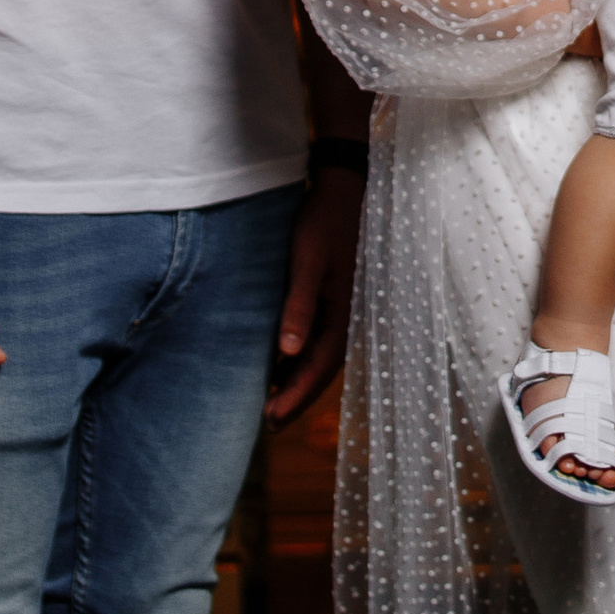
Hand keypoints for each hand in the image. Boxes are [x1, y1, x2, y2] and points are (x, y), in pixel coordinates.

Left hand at [269, 164, 361, 426]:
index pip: (318, 369)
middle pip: (321, 370)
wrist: (342, 191)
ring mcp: (342, 309)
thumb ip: (299, 306)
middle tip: (269, 423)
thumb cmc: (321, 224)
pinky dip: (300, 358)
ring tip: (272, 400)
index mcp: (342, 314)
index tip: (272, 420)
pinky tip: (281, 362)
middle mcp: (346, 318)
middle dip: (296, 397)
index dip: (295, 397)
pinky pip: (318, 340)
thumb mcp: (307, 263)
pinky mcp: (334, 299)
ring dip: (298, 380)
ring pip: (320, 357)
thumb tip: (288, 352)